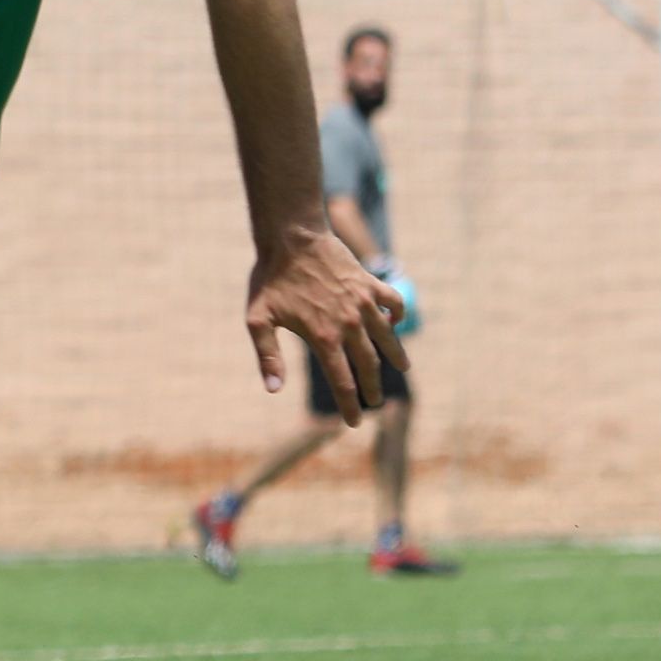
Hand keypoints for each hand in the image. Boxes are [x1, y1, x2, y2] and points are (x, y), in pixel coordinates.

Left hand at [247, 222, 406, 424]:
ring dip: (395, 356)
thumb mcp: (258, 319)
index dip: (350, 405)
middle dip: (372, 387)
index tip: (354, 422)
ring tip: (402, 368)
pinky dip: (396, 315)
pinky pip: (392, 302)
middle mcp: (348, 324)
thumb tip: (273, 390)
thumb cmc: (270, 279)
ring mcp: (362, 303)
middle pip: (367, 365)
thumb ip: (268, 355)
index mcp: (323, 338)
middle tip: (376, 401)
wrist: (290, 238)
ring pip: (386, 337)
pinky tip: (392, 324)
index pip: (342, 382)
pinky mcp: (369, 283)